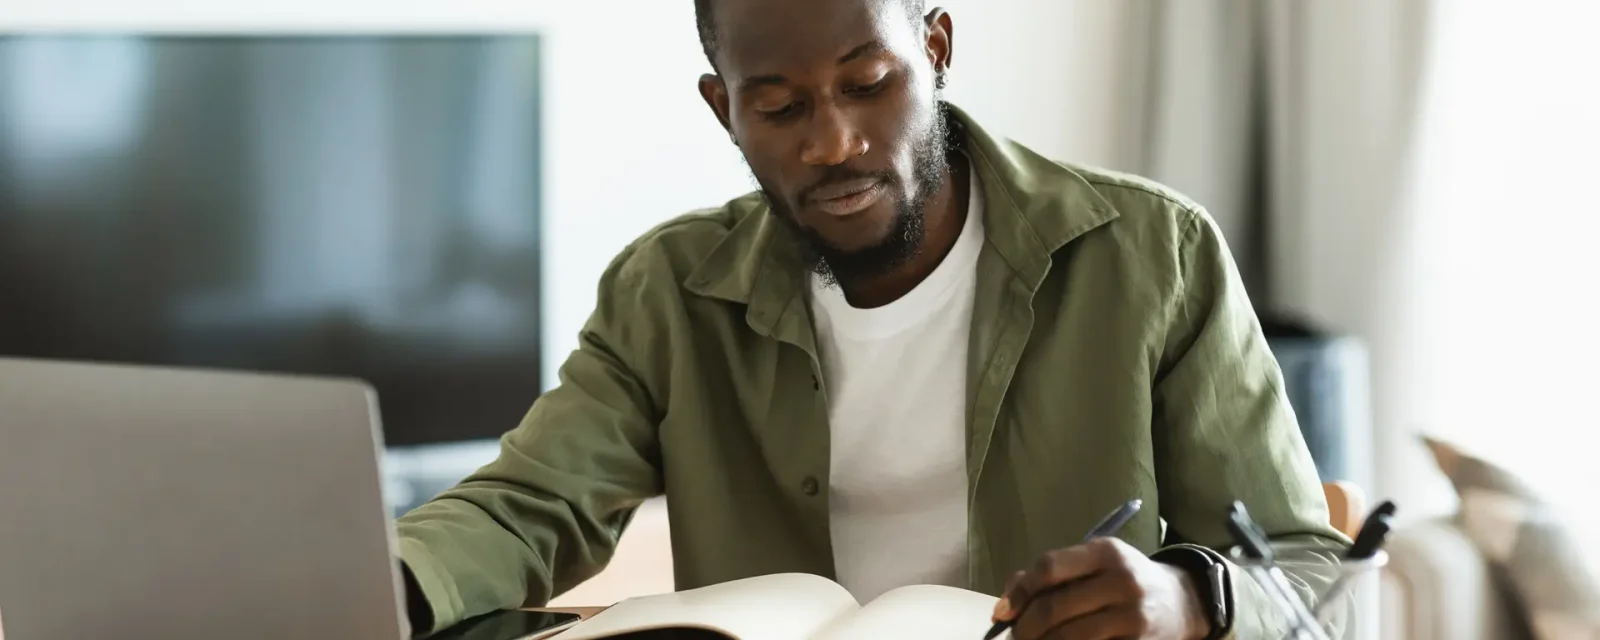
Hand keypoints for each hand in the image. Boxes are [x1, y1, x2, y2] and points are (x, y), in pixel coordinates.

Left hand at [991, 537, 1207, 639]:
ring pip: (1069, 637)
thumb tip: (1002, 607)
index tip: (1003, 612)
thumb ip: (1049, 575)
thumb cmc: (1123, 580)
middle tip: (1016, 637)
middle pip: (1054, 608)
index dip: (1019, 592)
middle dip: (1025, 628)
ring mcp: (1133, 616)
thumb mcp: (1093, 563)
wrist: (1182, 601)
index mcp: (1105, 552)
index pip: (1049, 568)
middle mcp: (1121, 581)